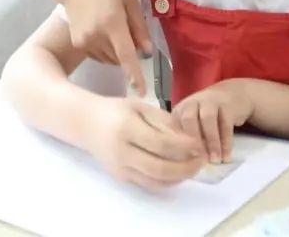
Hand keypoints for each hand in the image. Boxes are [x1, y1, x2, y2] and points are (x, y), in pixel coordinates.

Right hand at [60, 0, 153, 93]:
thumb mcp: (129, 0)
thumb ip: (140, 27)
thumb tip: (147, 52)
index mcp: (112, 24)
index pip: (126, 55)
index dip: (135, 75)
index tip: (142, 91)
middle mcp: (97, 36)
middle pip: (120, 59)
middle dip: (129, 53)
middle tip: (129, 33)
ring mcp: (85, 42)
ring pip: (110, 60)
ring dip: (117, 53)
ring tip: (113, 29)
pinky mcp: (78, 44)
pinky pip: (100, 56)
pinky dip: (106, 51)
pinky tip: (103, 33)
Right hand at [89, 97, 204, 190]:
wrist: (86, 123)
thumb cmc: (115, 110)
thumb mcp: (140, 105)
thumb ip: (164, 120)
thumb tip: (188, 138)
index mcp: (127, 128)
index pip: (161, 143)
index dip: (184, 147)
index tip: (200, 145)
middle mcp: (122, 151)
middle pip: (160, 168)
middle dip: (186, 167)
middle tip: (202, 160)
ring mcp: (120, 167)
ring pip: (155, 181)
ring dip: (179, 177)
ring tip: (194, 167)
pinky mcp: (121, 177)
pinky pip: (148, 184)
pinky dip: (167, 181)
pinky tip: (178, 172)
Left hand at [173, 79, 254, 163]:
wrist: (232, 94)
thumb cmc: (207, 116)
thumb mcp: (194, 124)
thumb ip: (188, 140)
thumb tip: (186, 165)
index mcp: (180, 110)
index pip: (173, 126)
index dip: (176, 145)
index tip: (181, 163)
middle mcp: (193, 103)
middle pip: (188, 118)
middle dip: (192, 140)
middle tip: (197, 160)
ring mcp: (210, 101)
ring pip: (207, 119)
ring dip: (211, 142)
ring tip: (215, 161)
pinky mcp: (227, 105)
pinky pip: (226, 124)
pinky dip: (226, 142)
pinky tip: (226, 156)